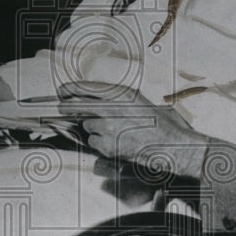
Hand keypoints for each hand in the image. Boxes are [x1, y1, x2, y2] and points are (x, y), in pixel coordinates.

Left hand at [58, 81, 208, 179]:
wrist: (172, 147)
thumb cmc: (162, 125)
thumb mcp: (141, 102)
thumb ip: (119, 99)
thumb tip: (96, 99)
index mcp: (123, 94)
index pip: (87, 88)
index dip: (71, 88)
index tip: (63, 90)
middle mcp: (113, 109)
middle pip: (78, 105)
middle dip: (68, 106)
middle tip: (63, 107)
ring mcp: (108, 128)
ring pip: (88, 126)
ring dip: (94, 129)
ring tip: (114, 131)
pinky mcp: (107, 146)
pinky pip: (94, 143)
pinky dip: (100, 144)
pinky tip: (116, 143)